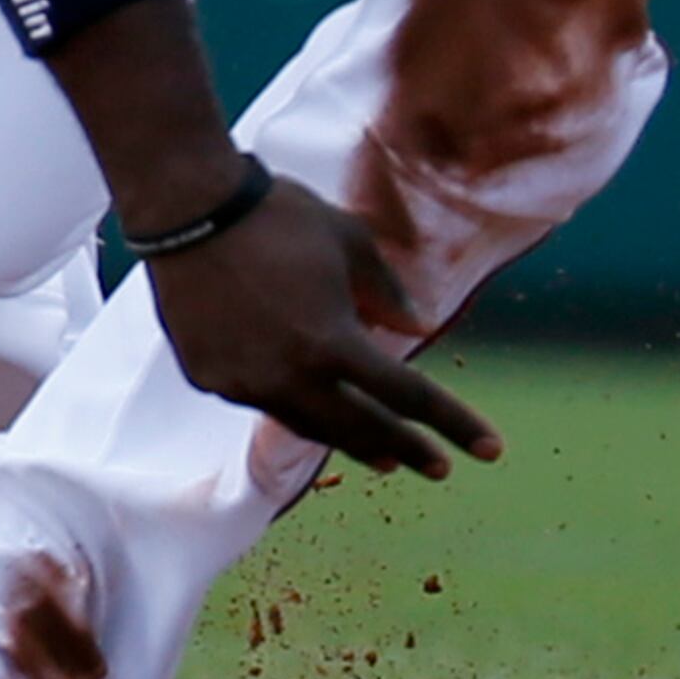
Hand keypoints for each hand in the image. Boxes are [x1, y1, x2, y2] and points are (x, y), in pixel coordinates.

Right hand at [143, 171, 501, 481]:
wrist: (190, 211)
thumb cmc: (279, 216)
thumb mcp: (350, 241)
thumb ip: (387, 293)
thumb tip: (418, 328)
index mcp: (331, 342)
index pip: (407, 394)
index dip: (452, 423)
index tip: (489, 450)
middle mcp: (289, 377)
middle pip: (358, 427)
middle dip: (405, 448)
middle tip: (439, 467)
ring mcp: (245, 385)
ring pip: (309, 425)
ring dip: (351, 440)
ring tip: (384, 454)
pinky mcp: (211, 379)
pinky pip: (265, 401)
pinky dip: (297, 405)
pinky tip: (314, 407)